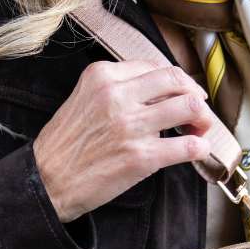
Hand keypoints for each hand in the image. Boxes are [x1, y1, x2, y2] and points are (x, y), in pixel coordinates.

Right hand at [32, 59, 216, 222]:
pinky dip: (201, 147)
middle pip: (177, 81)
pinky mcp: (141, 156)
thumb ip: (117, 88)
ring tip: (199, 130)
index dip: (177, 82)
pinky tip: (197, 151)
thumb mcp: (84, 98)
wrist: (46, 180)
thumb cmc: (65, 144)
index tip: (183, 93)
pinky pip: (188, 145)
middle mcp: (118, 95)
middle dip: (195, 95)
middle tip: (197, 111)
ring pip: (189, 107)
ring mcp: (131, 125)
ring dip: (203, 119)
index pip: (156, 68)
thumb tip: (158, 93)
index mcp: (103, 76)